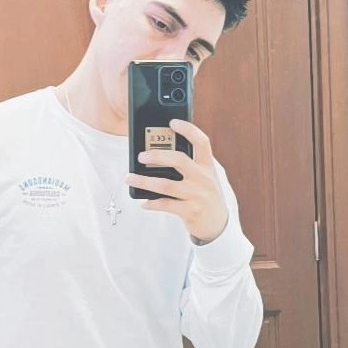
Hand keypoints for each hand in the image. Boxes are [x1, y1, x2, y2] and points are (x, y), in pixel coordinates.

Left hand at [125, 118, 228, 242]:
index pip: (202, 142)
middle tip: (140, 156)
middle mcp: (204, 179)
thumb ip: (190, 166)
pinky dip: (151, 203)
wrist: (218, 225)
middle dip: (156, 156)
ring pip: (166, 184)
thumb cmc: (206, 198)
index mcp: (207, 167)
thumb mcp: (204, 179)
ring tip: (129, 178)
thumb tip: (158, 156)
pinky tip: (143, 202)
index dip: (188, 129)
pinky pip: (165, 204)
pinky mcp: (190, 211)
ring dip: (144, 180)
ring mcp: (197, 195)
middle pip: (179, 160)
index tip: (172, 122)